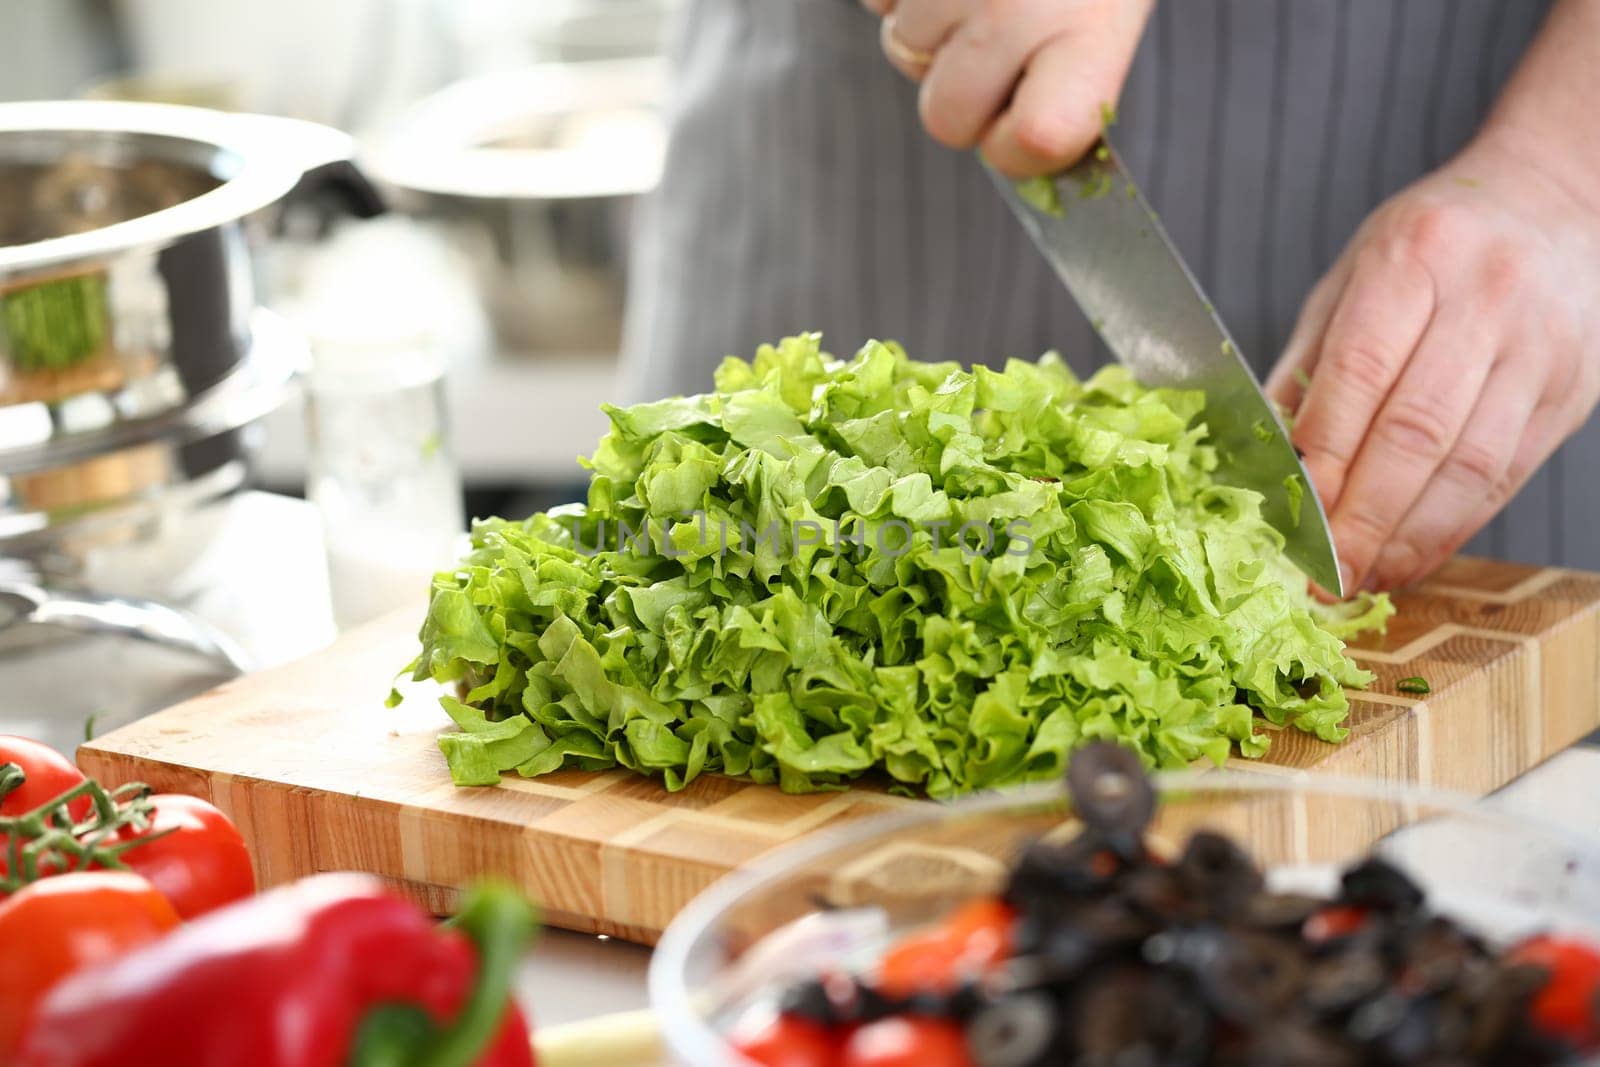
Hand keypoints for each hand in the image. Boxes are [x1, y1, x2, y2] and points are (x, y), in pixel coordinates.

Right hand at [859, 0, 1153, 176]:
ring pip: (902, 50)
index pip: (1035, 140)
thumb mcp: (1105, 6)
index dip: (1016, 148)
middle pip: (945, 116)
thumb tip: (1012, 150)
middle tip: (994, 39)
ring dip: (930, 23)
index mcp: (1091, 28)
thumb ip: (1070, 84)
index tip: (1025, 125)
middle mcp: (1018, 2)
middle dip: (958, 91)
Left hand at [1266, 135, 1599, 592]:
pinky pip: (1506, 475)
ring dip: (1408, 537)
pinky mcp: (1572, 391)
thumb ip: (1307, 364)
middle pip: (1417, 430)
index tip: (1290, 520)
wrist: (1554, 203)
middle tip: (1321, 575)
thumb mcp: (1352, 276)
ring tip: (1361, 578)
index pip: (1360, 374)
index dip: (1325, 458)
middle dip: (1363, 517)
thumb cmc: (1433, 244)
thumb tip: (1265, 460)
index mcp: (1414, 259)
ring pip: (1469, 464)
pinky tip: (1411, 556)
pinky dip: (1453, 528)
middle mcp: (1486, 298)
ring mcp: (1539, 347)